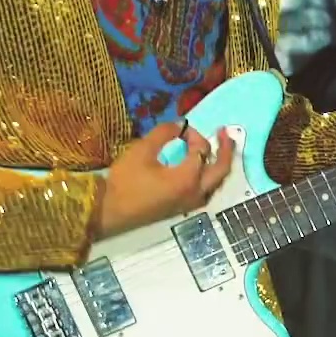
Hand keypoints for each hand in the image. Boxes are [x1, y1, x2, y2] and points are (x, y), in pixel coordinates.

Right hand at [95, 121, 235, 239]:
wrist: (108, 211)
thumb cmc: (124, 181)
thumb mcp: (142, 150)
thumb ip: (163, 133)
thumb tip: (179, 125)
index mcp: (187, 178)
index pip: (202, 151)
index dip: (194, 135)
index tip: (182, 129)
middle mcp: (195, 193)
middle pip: (222, 170)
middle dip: (227, 150)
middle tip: (225, 134)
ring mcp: (190, 204)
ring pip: (216, 184)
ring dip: (220, 165)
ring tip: (218, 150)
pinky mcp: (182, 209)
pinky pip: (206, 192)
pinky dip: (210, 178)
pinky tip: (203, 170)